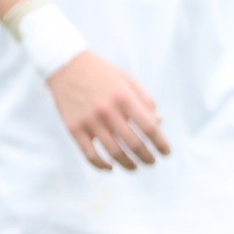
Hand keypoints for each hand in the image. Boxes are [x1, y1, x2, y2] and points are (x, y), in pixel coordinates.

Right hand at [46, 52, 170, 171]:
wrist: (67, 66)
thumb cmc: (103, 74)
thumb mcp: (128, 81)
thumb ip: (145, 101)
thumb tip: (159, 123)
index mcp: (124, 97)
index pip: (148, 126)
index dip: (160, 142)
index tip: (166, 152)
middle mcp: (108, 110)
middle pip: (132, 142)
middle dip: (146, 156)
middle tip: (152, 162)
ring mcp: (89, 121)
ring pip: (113, 152)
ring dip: (127, 163)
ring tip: (135, 167)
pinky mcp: (74, 128)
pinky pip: (89, 154)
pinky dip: (101, 165)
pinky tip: (111, 167)